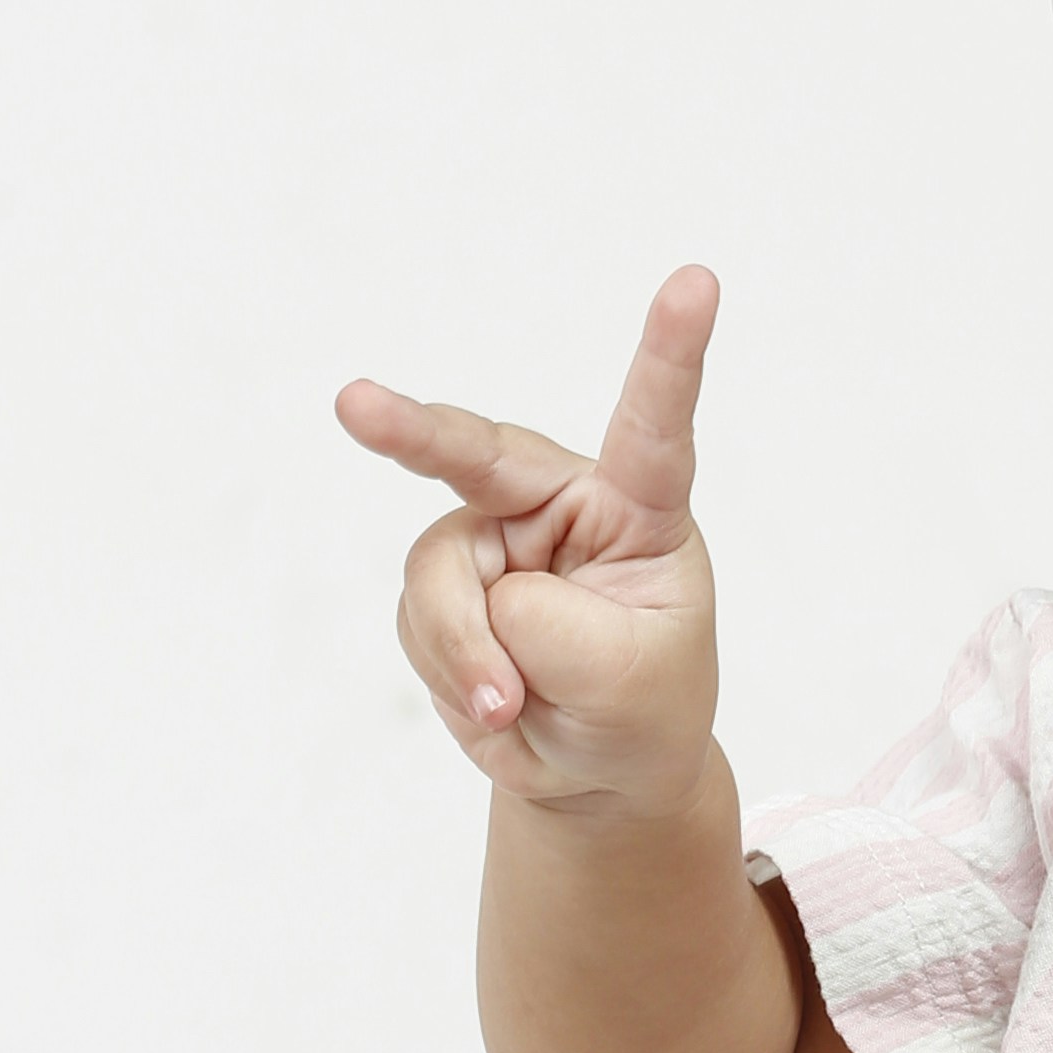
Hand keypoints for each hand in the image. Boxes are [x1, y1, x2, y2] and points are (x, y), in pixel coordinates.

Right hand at [335, 265, 723, 816]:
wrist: (594, 772)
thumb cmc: (640, 711)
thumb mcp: (624, 680)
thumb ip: (551, 625)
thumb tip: (478, 592)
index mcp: (640, 509)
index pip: (655, 427)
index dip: (671, 355)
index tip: (699, 280)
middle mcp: (559, 505)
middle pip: (477, 453)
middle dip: (410, 432)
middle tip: (354, 404)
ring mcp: (492, 540)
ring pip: (437, 573)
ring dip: (465, 651)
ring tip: (513, 704)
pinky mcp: (448, 584)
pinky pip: (419, 620)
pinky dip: (451, 672)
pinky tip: (495, 701)